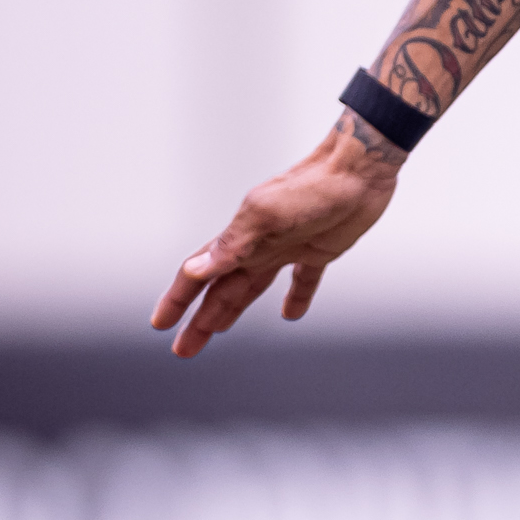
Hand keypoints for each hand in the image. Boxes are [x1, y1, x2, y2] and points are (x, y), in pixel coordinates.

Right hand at [151, 119, 404, 357]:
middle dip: (200, 320)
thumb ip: (232, 245)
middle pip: (221, 290)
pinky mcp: (319, 250)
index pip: (199, 275)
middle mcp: (259, 245)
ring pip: (252, 287)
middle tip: (184, 350)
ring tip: (218, 332)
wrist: (359, 168)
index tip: (160, 324)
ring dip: (233, 311)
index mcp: (240, 238)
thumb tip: (195, 269)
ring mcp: (287, 248)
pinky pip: (303, 280)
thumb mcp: (267, 216)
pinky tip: (292, 315)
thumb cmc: (312, 187)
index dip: (178, 300)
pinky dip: (296, 298)